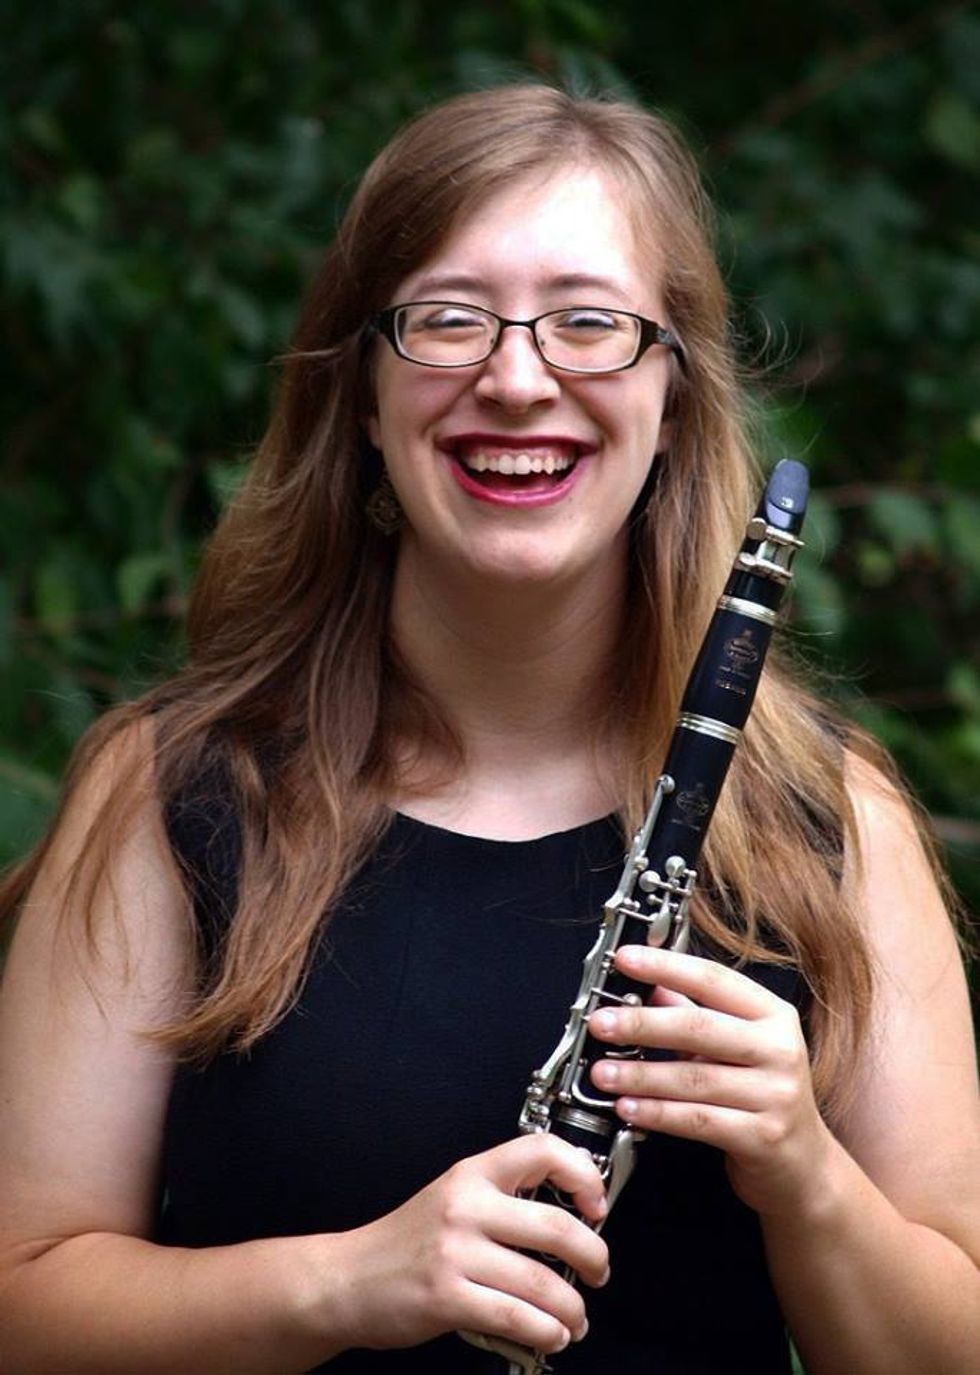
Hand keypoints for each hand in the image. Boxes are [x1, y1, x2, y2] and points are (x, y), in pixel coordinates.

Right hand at [334, 1134, 609, 1356]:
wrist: (348, 1278)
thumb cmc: (407, 1242)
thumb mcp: (452, 1198)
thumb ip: (502, 1198)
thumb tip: (571, 1214)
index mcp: (472, 1174)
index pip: (542, 1150)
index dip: (583, 1175)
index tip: (597, 1204)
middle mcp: (466, 1206)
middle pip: (557, 1227)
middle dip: (594, 1257)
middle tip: (599, 1271)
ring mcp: (456, 1252)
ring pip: (542, 1282)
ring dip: (574, 1308)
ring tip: (577, 1318)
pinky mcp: (447, 1297)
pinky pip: (517, 1317)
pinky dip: (546, 1332)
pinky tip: (550, 1335)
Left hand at [588, 945, 834, 1217]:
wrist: (803, 1167)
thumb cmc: (761, 1097)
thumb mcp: (734, 1047)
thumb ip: (692, 1014)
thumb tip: (647, 985)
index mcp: (773, 1015)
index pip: (714, 979)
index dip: (667, 966)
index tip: (625, 959)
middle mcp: (780, 1049)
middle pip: (701, 1027)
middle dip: (643, 1024)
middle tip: (600, 1023)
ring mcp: (776, 1095)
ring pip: (694, 1078)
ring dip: (640, 1075)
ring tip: (601, 1073)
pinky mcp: (763, 1137)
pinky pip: (697, 1120)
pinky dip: (657, 1113)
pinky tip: (627, 1108)